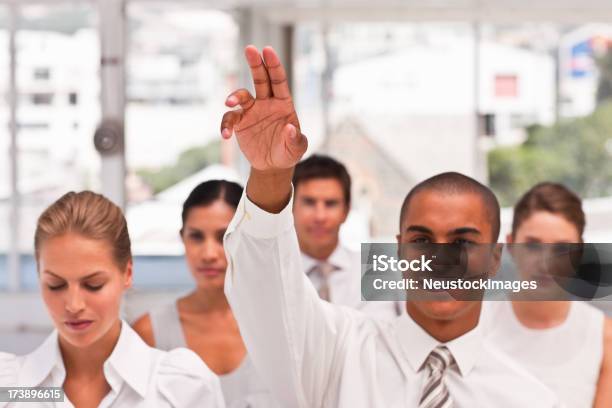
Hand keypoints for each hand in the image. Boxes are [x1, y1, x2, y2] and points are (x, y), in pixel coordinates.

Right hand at [220, 45, 306, 170]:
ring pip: (242, 95)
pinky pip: (230, 119)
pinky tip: (225, 135)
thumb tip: (290, 128)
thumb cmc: (288, 152)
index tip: (267, 51)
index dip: (274, 65)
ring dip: (235, 96)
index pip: (278, 81)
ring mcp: (252, 111)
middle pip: (260, 79)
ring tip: (229, 102)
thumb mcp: (296, 149)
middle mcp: (267, 103)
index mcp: (283, 104)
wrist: (272, 165)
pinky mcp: (240, 123)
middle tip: (250, 49)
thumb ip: (296, 139)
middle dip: (256, 63)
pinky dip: (225, 124)